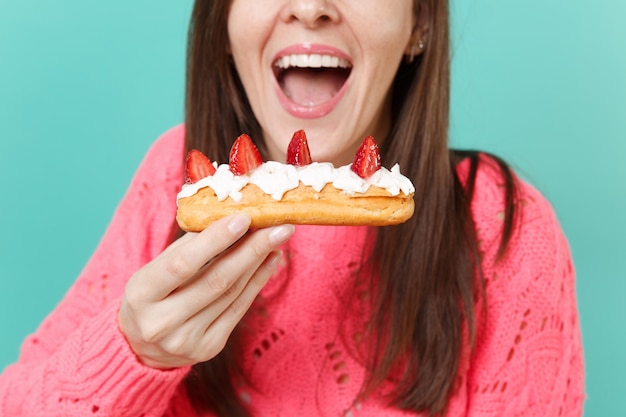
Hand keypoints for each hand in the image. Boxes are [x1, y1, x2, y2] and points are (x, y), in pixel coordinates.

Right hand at [118, 213, 293, 368]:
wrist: (143, 348)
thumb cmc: (151, 296)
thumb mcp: (154, 269)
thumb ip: (186, 247)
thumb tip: (226, 217)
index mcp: (140, 295)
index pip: (182, 264)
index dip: (215, 240)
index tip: (242, 218)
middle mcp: (161, 322)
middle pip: (216, 280)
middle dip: (251, 249)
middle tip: (277, 226)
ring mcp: (186, 339)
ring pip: (232, 293)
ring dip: (259, 262)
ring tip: (277, 238)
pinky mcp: (209, 347)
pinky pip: (239, 309)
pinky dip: (258, 281)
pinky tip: (271, 260)